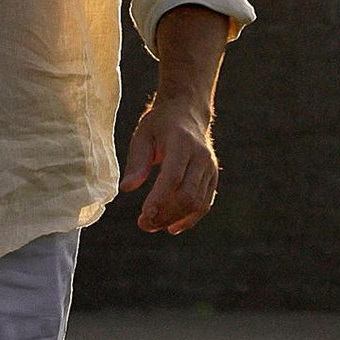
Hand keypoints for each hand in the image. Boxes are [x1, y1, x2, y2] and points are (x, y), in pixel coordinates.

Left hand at [119, 85, 219, 235]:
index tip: (144, 214)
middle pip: (188, 195)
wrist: (187, 112)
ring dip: (174, 220)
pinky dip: (189, 219)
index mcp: (182, 143)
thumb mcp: (142, 136)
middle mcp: (201, 156)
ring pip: (197, 204)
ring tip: (152, 225)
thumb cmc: (160, 125)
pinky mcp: (213, 177)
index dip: (159, 199)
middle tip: (143, 224)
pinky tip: (172, 227)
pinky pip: (204, 204)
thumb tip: (126, 188)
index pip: (173, 177)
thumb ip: (136, 162)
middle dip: (166, 214)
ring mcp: (210, 168)